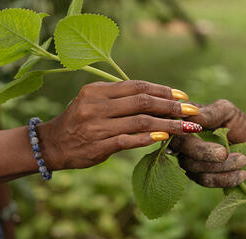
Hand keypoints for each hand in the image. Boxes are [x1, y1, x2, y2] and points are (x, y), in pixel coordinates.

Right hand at [39, 80, 200, 169]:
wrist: (53, 144)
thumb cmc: (80, 121)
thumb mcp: (94, 101)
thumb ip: (120, 97)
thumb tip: (157, 98)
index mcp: (98, 90)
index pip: (138, 86)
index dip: (163, 90)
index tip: (183, 96)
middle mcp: (97, 105)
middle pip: (143, 102)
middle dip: (171, 107)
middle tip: (192, 111)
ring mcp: (97, 126)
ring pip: (140, 121)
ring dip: (167, 124)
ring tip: (186, 128)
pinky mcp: (98, 145)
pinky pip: (128, 140)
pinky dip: (147, 138)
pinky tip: (163, 138)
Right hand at [170, 99, 245, 186]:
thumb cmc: (236, 124)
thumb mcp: (227, 112)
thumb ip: (210, 112)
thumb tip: (191, 113)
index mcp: (184, 118)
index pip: (172, 121)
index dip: (180, 126)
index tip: (198, 128)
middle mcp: (179, 138)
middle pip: (181, 146)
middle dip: (203, 152)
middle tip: (224, 153)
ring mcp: (185, 158)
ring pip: (194, 166)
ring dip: (220, 166)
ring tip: (243, 160)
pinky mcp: (195, 175)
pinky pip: (204, 180)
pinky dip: (224, 178)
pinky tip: (241, 174)